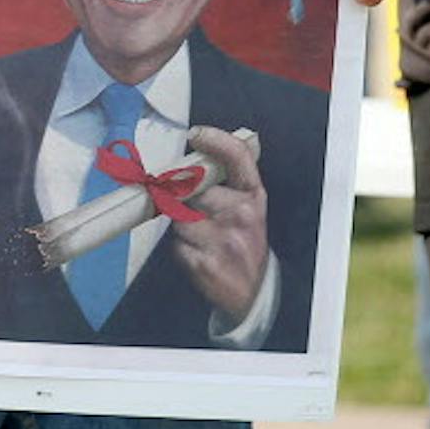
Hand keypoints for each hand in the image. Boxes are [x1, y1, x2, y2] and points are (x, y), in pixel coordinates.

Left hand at [172, 125, 269, 323]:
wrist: (254, 293)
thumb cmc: (246, 245)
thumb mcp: (249, 208)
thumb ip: (226, 183)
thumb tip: (191, 160)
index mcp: (254, 197)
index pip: (237, 156)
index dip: (215, 140)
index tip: (197, 135)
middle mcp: (243, 216)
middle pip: (193, 188)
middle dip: (183, 196)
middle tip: (187, 205)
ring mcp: (224, 241)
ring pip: (179, 218)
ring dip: (181, 226)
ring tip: (201, 237)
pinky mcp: (205, 263)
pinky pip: (175, 244)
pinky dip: (180, 248)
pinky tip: (198, 254)